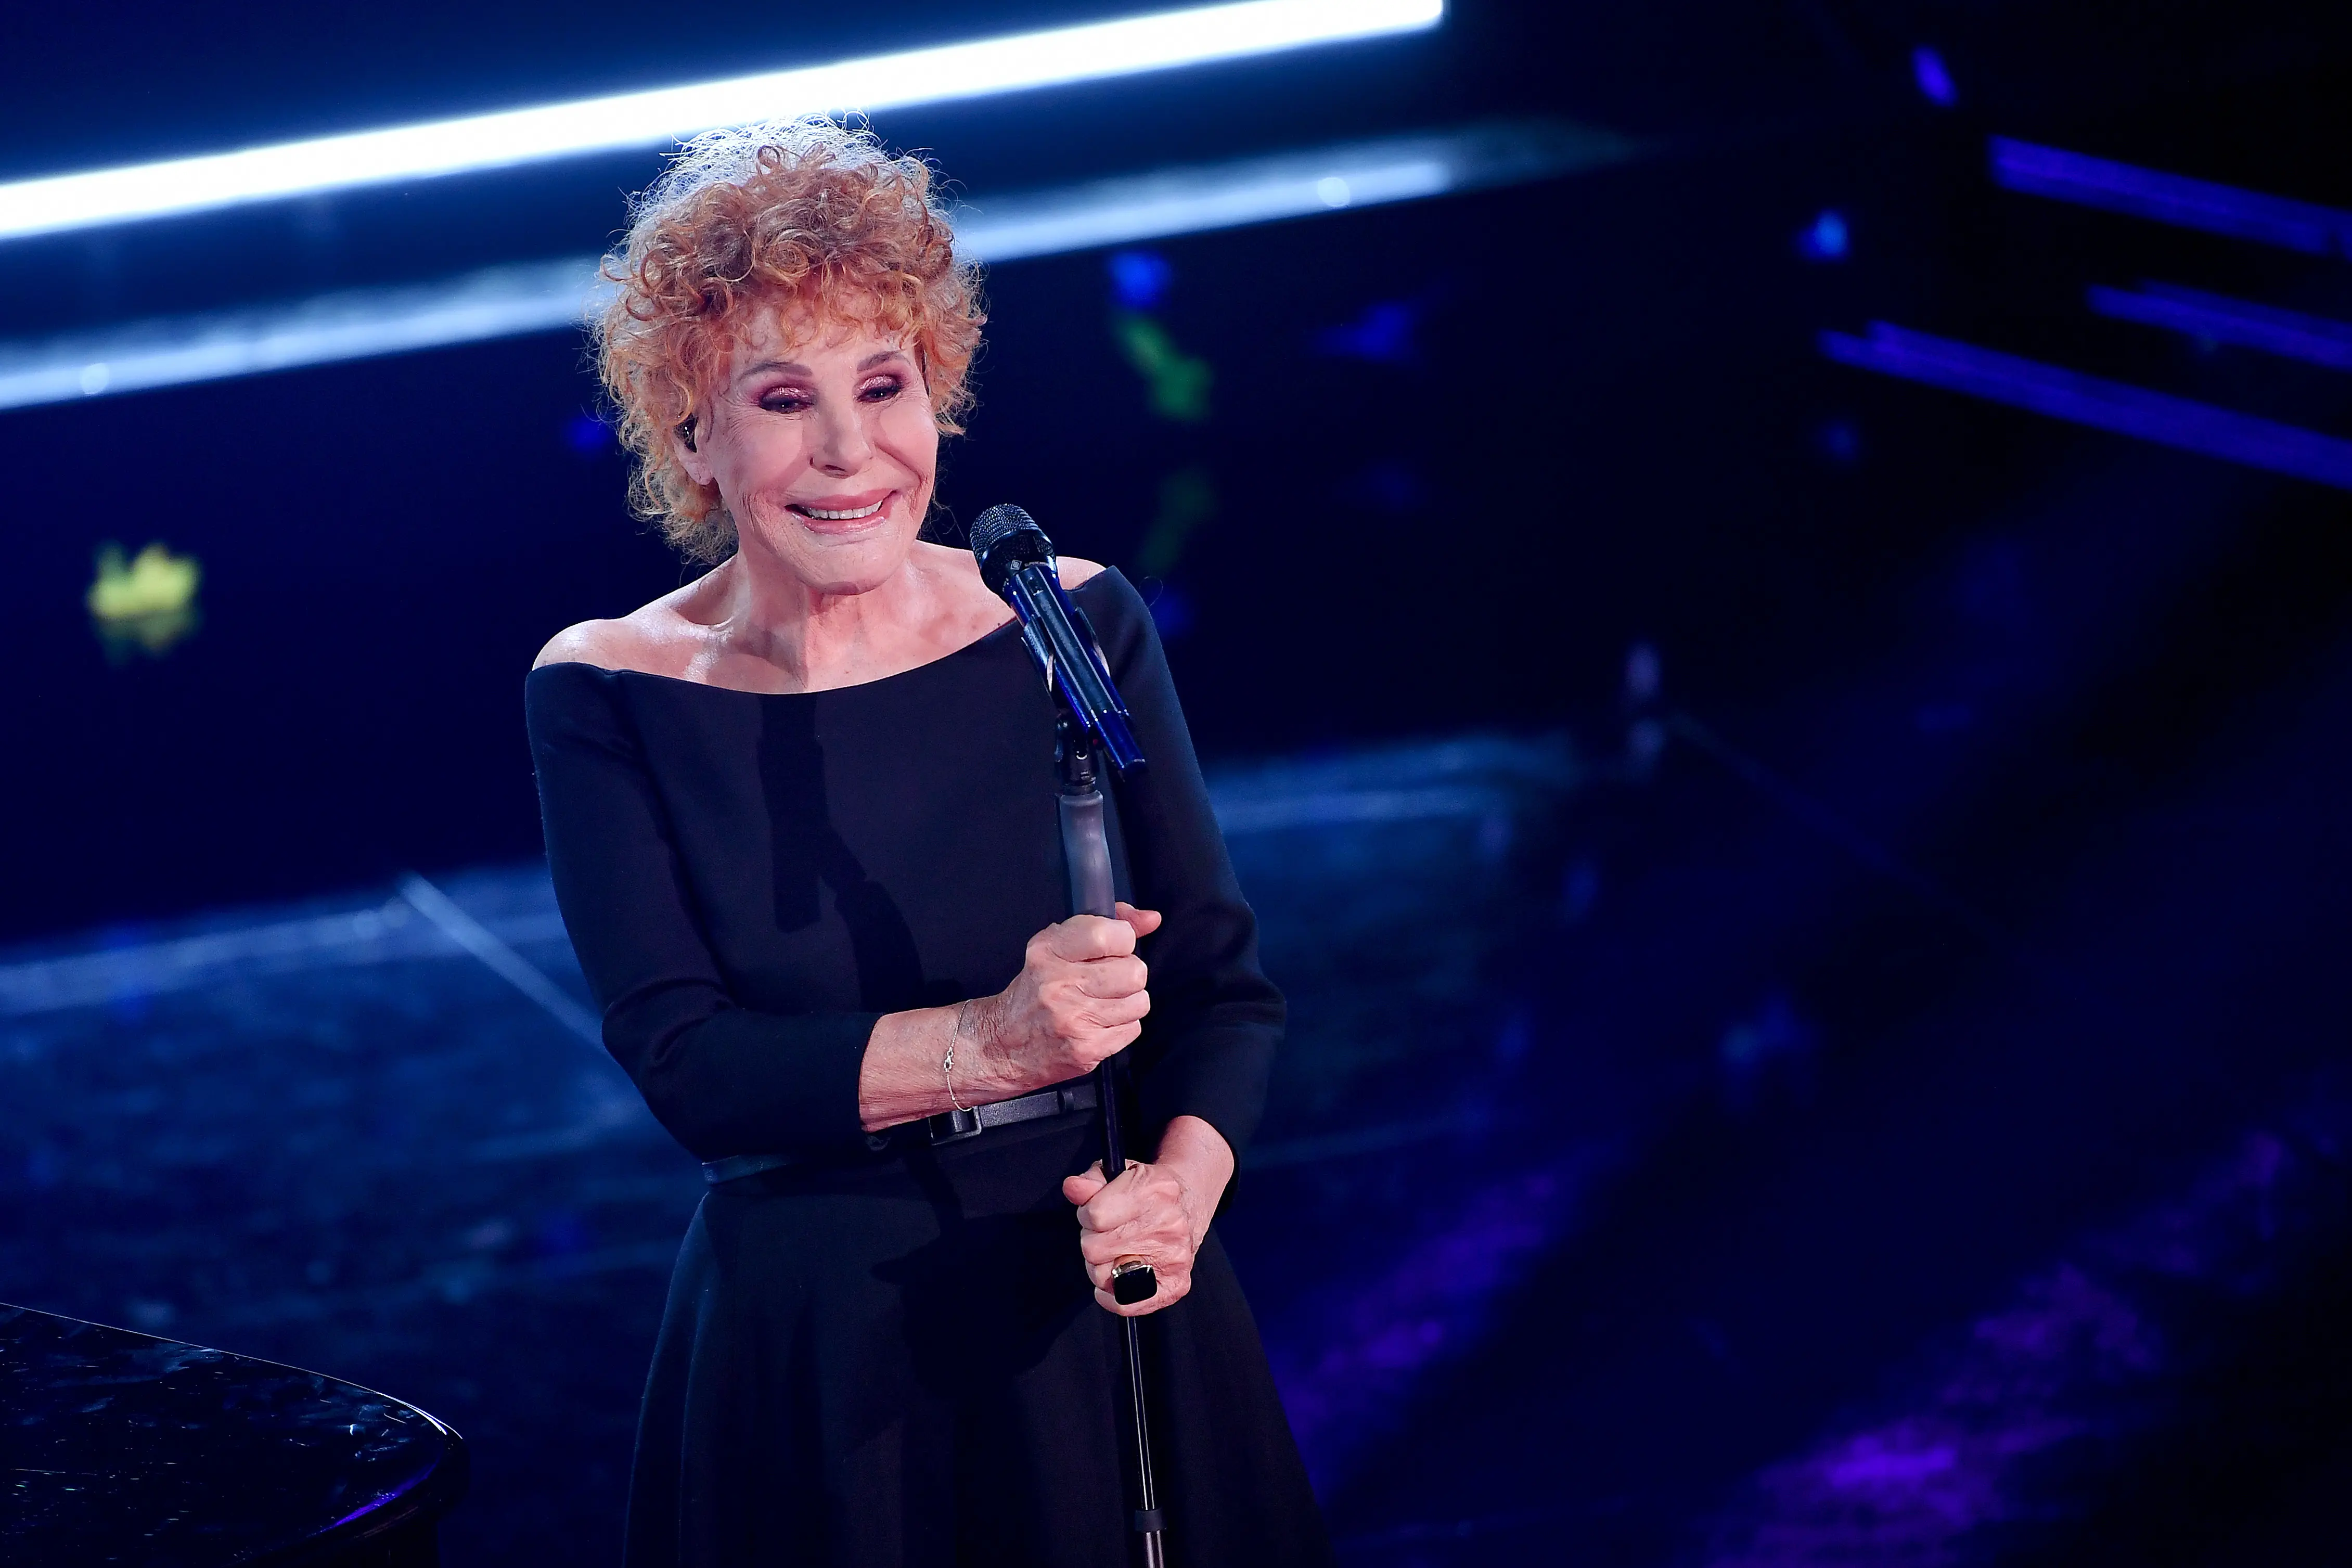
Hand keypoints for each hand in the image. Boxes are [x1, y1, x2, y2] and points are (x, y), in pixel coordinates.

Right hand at [964, 904, 1160, 1098]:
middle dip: (1127, 974)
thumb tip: (1151, 918)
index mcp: (1049, 951)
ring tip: (1101, 1002)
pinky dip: (1121, 1026)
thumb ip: (1106, 924)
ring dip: (1127, 1001)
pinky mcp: (1086, 1049)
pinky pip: (1133, 1028)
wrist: (1002, 1045)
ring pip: (1139, 1001)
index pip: (1109, 935)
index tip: (1114, 947)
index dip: (1123, 940)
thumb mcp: (1056, 946)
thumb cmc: (1034, 992)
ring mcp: (1074, 1019)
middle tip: (1106, 980)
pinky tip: (1098, 1023)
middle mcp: (1059, 984)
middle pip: (1134, 971)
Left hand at [1062, 1115, 1233, 1315]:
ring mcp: (1175, 1257)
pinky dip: (1112, 1295)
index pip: (1095, 1215)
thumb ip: (1091, 1181)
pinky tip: (1116, 1277)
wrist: (1188, 1203)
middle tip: (1107, 1232)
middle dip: (1093, 1239)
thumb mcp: (1120, 1174)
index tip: (1095, 1213)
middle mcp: (1170, 1224)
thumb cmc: (1147, 1191)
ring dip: (1100, 1265)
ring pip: (1103, 1275)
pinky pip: (1127, 1303)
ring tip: (1115, 1250)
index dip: (1087, 1215)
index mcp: (1155, 1190)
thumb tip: (1072, 1188)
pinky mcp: (1176, 1284)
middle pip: (1095, 1247)